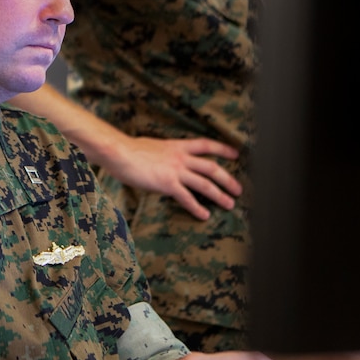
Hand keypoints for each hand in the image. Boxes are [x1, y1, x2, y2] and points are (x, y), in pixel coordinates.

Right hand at [98, 133, 241, 220]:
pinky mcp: (168, 184)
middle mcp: (181, 157)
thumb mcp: (153, 146)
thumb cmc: (130, 149)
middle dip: (227, 179)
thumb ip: (164, 153)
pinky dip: (197, 207)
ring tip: (230, 204)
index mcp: (177, 146)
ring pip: (204, 183)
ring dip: (219, 194)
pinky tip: (204, 215)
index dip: (222, 149)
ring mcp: (175, 170)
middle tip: (238, 189)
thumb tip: (164, 158)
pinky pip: (187, 198)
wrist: (120, 152)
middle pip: (211, 168)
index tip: (235, 153)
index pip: (205, 145)